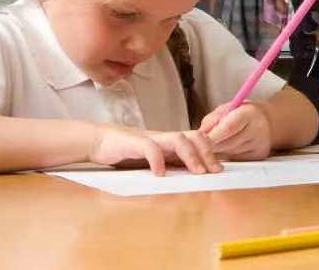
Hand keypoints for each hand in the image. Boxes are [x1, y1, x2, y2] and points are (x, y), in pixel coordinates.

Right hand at [88, 125, 221, 175]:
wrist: (99, 141)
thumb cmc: (129, 152)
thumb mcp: (154, 160)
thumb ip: (171, 165)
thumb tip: (190, 181)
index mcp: (171, 143)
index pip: (198, 140)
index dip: (211, 152)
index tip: (219, 170)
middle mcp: (165, 138)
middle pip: (194, 136)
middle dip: (207, 153)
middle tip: (213, 172)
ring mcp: (151, 139)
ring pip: (178, 139)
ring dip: (191, 155)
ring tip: (197, 173)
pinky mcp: (133, 143)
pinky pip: (150, 147)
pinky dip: (158, 160)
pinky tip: (161, 174)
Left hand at [198, 102, 273, 160]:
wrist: (268, 121)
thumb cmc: (243, 114)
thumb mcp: (228, 108)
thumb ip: (212, 119)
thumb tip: (199, 134)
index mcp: (249, 113)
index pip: (228, 128)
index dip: (212, 137)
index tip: (198, 142)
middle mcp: (258, 129)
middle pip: (228, 143)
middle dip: (212, 146)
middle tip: (201, 144)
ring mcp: (260, 144)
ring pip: (230, 153)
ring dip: (219, 150)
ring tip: (220, 142)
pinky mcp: (258, 156)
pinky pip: (236, 159)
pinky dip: (228, 155)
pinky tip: (230, 147)